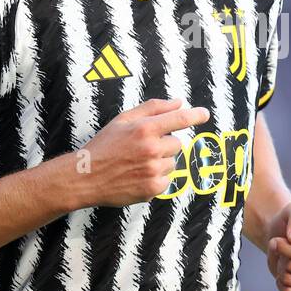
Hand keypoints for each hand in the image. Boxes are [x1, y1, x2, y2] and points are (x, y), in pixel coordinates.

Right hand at [77, 98, 208, 206]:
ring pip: (172, 163)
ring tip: (137, 163)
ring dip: (161, 162)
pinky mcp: (152, 188)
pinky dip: (157, 178)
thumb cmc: (104, 145)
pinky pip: (167, 180)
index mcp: (145, 128)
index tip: (205, 114)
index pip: (179, 119)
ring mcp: (153, 170)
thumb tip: (179, 102)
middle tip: (143, 148)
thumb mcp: (123, 120)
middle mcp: (152, 149)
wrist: (86, 177)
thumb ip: (153, 108)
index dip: (195, 115)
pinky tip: (138, 176)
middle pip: (177, 144)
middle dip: (164, 145)